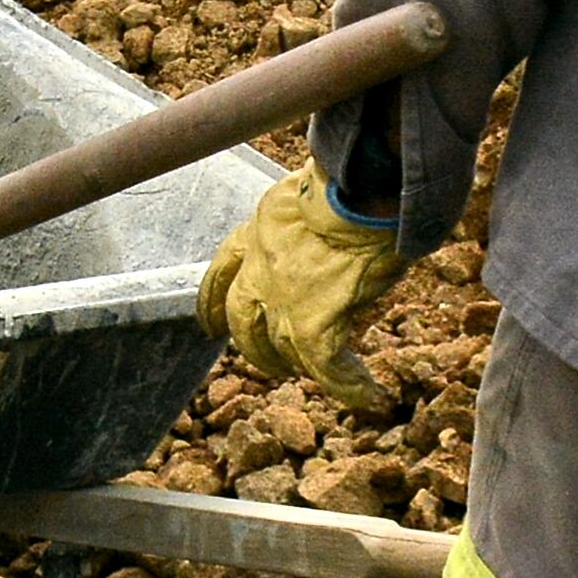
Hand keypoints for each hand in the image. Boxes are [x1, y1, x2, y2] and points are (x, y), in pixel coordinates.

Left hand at [195, 176, 409, 413]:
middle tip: (265, 359)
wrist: (359, 190)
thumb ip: (301, 220)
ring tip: (312, 374)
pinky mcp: (313, 325)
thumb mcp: (305, 196)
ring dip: (296, 364)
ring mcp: (282, 302)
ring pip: (280, 348)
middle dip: (251, 343)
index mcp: (257, 232)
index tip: (209, 322)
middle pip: (242, 319)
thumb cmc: (346, 182)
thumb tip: (326, 227)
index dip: (214, 300)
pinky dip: (348, 384)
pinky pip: (327, 367)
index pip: (223, 271)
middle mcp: (259, 270)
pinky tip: (368, 394)